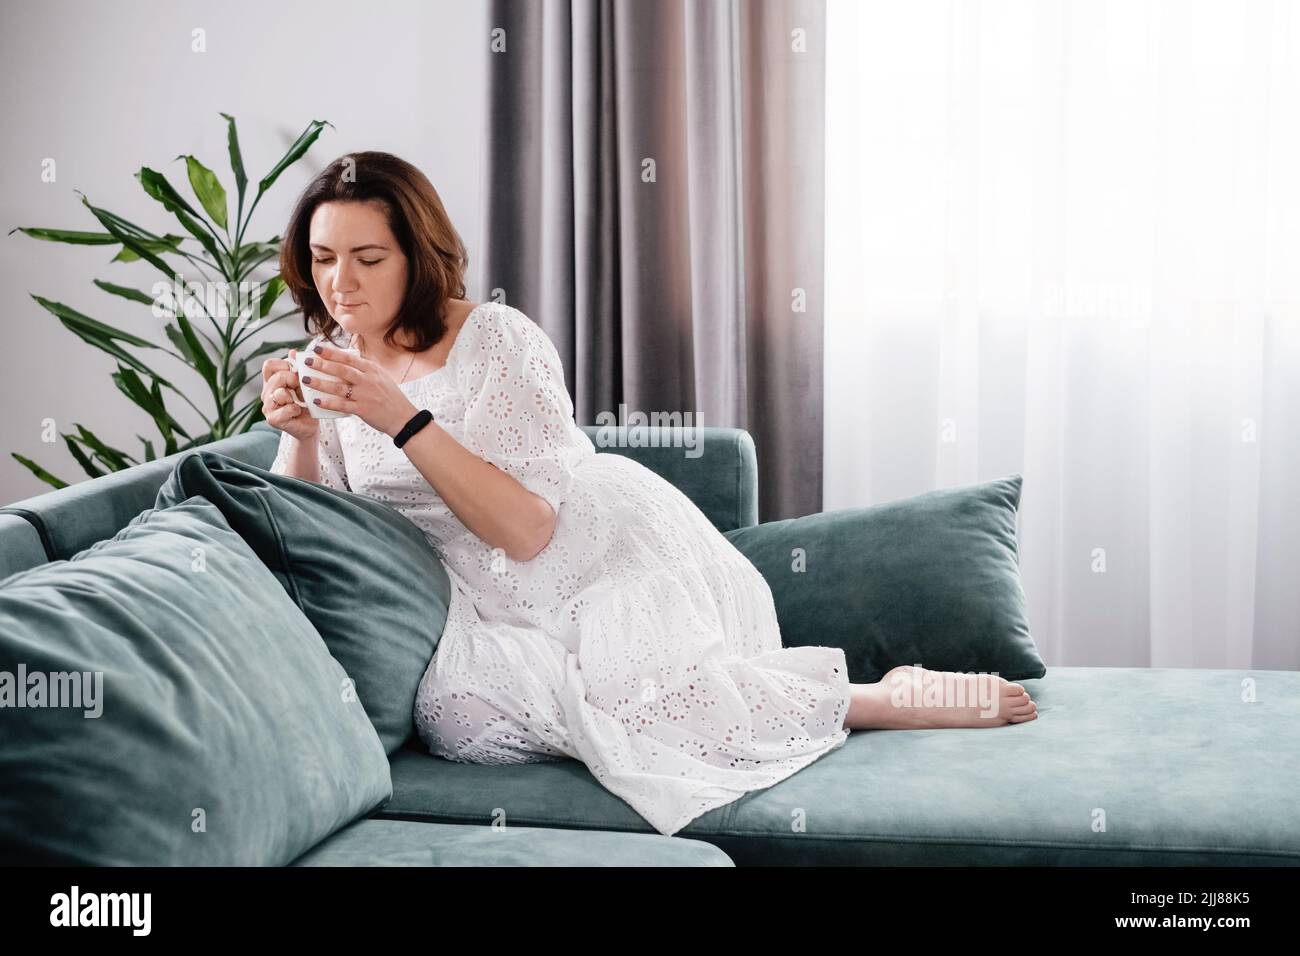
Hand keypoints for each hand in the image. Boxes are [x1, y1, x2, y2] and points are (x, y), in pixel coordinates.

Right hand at [261, 348, 319, 441]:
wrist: (309, 426)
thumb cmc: (308, 403)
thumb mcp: (305, 383)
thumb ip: (298, 368)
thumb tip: (293, 352)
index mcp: (271, 382)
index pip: (269, 365)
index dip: (284, 365)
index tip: (297, 373)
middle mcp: (266, 393)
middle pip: (277, 377)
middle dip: (294, 381)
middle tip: (301, 390)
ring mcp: (267, 407)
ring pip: (280, 392)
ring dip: (296, 396)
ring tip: (300, 401)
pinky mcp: (273, 419)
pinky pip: (288, 408)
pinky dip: (298, 409)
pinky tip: (299, 412)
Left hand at [300, 342, 418, 436]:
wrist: (403, 417)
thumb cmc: (391, 397)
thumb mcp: (381, 377)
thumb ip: (364, 369)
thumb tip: (345, 361)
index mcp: (372, 370)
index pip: (348, 357)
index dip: (331, 352)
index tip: (317, 348)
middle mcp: (368, 380)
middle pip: (341, 369)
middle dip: (321, 364)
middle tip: (307, 361)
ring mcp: (365, 395)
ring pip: (338, 387)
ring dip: (320, 383)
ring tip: (306, 380)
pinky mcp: (363, 410)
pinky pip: (342, 405)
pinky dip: (328, 403)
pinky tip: (317, 401)